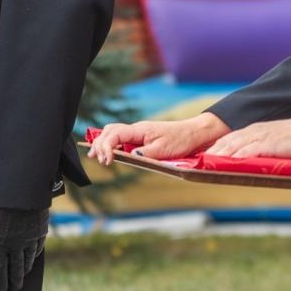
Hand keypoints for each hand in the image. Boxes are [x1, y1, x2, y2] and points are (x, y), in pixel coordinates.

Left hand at [0, 201, 48, 290]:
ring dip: (25, 269)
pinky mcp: (40, 227)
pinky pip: (39, 246)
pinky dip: (36, 254)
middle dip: (14, 281)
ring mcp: (30, 237)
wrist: (20, 183)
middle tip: (14, 289)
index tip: (1, 290)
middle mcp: (16, 245)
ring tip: (23, 275)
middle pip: (16, 268)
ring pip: (29, 259)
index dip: (0, 281)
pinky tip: (34, 255)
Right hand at [87, 111, 229, 164]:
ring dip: (103, 143)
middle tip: (96, 159)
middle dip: (99, 144)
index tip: (107, 161)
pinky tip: (110, 152)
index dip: (107, 147)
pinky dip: (112, 144)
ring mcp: (139, 132)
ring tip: (96, 156)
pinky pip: (122, 137)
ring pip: (114, 133)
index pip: (115, 134)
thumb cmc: (181, 140)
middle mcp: (136, 129)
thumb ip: (145, 153)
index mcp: (140, 130)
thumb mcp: (164, 150)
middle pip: (109, 131)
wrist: (195, 133)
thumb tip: (129, 156)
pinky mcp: (143, 137)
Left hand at [205, 116, 290, 158]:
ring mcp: (259, 136)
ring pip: (234, 145)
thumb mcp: (272, 139)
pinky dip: (238, 156)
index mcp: (253, 130)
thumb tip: (250, 157)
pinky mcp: (268, 143)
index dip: (216, 146)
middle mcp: (252, 131)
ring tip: (208, 163)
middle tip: (199, 161)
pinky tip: (230, 161)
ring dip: (220, 154)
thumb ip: (260, 146)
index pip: (228, 138)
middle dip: (212, 151)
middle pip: (227, 141)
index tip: (204, 154)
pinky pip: (249, 150)